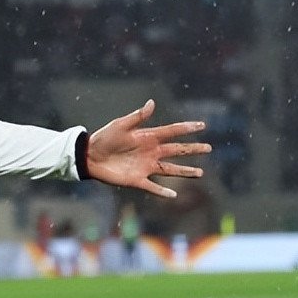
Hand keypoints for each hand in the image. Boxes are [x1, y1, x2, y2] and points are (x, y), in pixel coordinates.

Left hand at [86, 99, 210, 197]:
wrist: (89, 155)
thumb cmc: (104, 138)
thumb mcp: (121, 125)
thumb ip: (138, 117)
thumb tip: (152, 102)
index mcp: (148, 137)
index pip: (172, 132)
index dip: (186, 128)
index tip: (202, 125)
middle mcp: (151, 152)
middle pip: (176, 150)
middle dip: (193, 149)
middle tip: (209, 148)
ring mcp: (145, 166)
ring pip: (170, 170)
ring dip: (185, 171)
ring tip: (200, 173)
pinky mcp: (137, 179)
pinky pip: (152, 187)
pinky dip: (162, 191)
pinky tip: (174, 195)